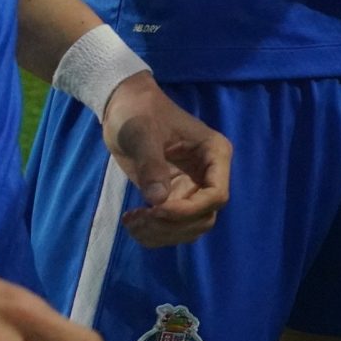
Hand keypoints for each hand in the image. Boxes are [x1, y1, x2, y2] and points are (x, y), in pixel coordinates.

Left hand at [100, 75, 232, 247]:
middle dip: (173, 225)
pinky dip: (153, 233)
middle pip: (204, 217)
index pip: (216, 195)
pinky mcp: (174, 197)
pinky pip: (172, 227)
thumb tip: (158, 201)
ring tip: (133, 221)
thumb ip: (151, 165)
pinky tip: (132, 220)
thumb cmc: (138, 112)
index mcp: (214, 154)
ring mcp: (192, 188)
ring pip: (190, 228)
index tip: (156, 209)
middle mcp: (209, 175)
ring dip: (162, 233)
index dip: (189, 210)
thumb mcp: (142, 134)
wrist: (124, 106)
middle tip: (141, 218)